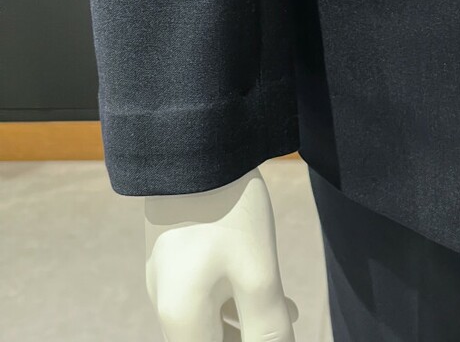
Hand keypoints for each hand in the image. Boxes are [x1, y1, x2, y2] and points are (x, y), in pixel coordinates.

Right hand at [145, 168, 296, 340]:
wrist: (195, 142)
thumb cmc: (227, 210)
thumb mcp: (258, 274)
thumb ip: (268, 328)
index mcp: (180, 319)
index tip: (276, 333)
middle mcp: (164, 304)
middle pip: (208, 340)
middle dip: (249, 337)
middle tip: (289, 325)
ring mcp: (165, 276)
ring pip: (208, 317)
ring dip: (248, 321)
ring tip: (289, 309)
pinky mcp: (172, 251)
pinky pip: (203, 290)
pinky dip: (235, 297)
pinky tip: (265, 282)